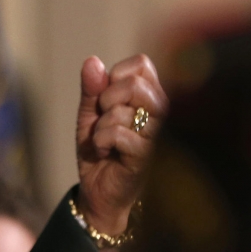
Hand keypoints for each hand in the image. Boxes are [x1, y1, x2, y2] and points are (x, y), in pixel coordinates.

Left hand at [75, 54, 166, 238]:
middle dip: (107, 98)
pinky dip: (100, 141)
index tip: (107, 97)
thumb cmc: (101, 148)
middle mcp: (160, 112)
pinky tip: (104, 151)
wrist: (97, 190)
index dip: (117, 75)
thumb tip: (92, 61)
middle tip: (103, 118)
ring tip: (103, 140)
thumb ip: (92, 88)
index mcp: (150, 96)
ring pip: (125, 109)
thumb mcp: (91, 114)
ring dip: (101, 125)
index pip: (142, 64)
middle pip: (136, 83)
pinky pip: (118, 133)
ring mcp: (156, 134)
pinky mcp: (146, 156)